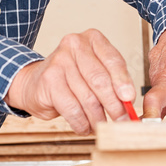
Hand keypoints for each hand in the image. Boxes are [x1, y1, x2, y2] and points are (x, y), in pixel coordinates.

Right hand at [5, 29, 136, 134]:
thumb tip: (128, 103)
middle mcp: (75, 44)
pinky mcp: (49, 80)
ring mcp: (60, 61)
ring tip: (101, 126)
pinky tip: (85, 126)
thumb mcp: (95, 71)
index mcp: (92, 38)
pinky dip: (82, 123)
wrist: (35, 82)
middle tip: (122, 120)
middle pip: (100, 80)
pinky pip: (72, 108)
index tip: (129, 98)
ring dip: (98, 118)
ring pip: (88, 98)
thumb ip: (112, 82)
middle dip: (114, 105)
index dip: (123, 81)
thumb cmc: (71, 77)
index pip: (113, 60)